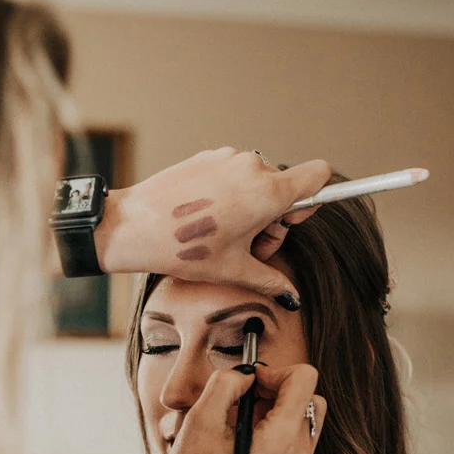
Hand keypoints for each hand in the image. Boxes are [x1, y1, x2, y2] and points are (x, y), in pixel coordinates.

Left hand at [96, 148, 330, 307]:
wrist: (135, 226)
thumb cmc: (183, 249)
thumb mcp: (233, 270)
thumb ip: (271, 280)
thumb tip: (291, 297)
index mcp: (267, 192)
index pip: (318, 175)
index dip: (310, 200)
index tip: (287, 220)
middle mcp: (252, 167)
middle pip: (283, 187)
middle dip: (272, 218)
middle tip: (246, 247)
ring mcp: (228, 158)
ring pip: (256, 181)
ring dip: (249, 208)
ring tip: (221, 235)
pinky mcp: (208, 156)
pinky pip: (232, 173)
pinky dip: (228, 194)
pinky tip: (205, 219)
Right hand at [158, 363, 325, 453]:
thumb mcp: (200, 419)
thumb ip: (226, 383)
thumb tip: (247, 375)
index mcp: (281, 439)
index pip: (305, 379)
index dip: (276, 371)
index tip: (251, 383)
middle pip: (313, 397)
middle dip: (283, 389)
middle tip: (250, 397)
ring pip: (308, 417)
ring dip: (282, 407)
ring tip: (247, 418)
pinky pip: (299, 438)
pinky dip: (281, 427)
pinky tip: (250, 436)